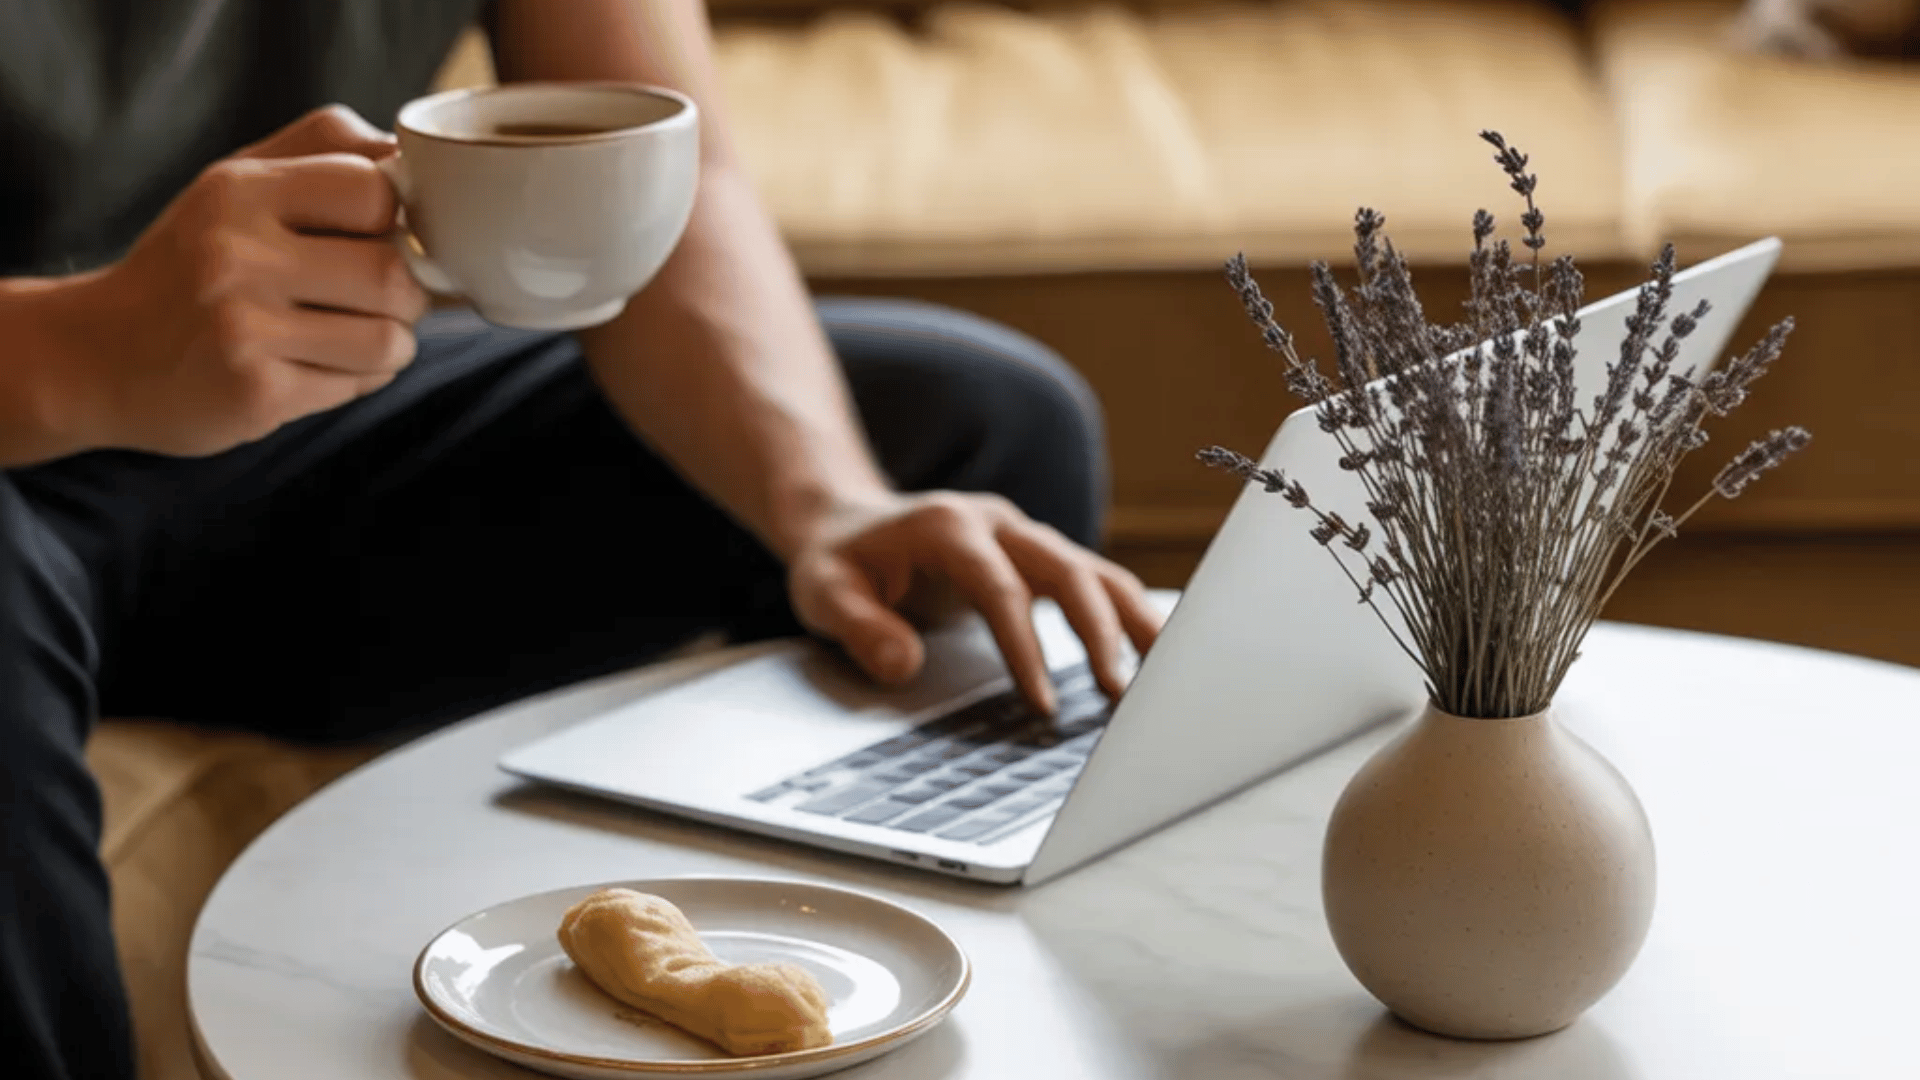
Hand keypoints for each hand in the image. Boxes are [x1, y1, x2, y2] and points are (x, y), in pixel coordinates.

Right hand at [46, 105, 427, 455]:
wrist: (96, 354)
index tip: (381, 237)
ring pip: (388, 339)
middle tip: (381, 299)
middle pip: (392, 273)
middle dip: (408, 293)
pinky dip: (356, 379)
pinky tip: (315, 367)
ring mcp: (243, 328)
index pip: (374, 190)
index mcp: (240, 189)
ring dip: (391, 343)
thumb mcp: (239, 184)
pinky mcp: (255, 393)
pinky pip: (358, 385)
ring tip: (353, 336)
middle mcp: (236, 255)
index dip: (397, 218)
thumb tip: (411, 152)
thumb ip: (324, 150)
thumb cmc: (193, 262)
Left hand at [785, 492, 1164, 712]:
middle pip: (1067, 569)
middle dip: (1098, 631)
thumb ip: (860, 628)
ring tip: (1169, 675)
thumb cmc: (839, 563)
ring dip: (1132, 620)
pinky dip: (1126, 616)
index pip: (1001, 588)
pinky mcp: (1039, 558)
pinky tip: (1155, 657)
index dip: (1026, 646)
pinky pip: (1094, 582)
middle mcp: (997, 524)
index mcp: (948, 527)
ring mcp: (1024, 538)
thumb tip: (903, 666)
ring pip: (1095, 571)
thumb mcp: (824, 593)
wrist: (846, 524)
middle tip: (1118, 695)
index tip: (1043, 703)